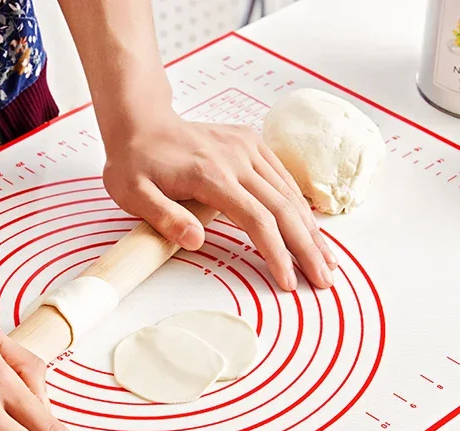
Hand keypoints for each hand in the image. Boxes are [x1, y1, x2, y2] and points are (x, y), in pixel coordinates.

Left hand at [102, 113, 338, 291]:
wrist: (140, 121)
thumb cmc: (134, 161)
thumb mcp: (132, 193)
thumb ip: (164, 218)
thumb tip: (196, 241)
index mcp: (212, 176)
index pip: (256, 220)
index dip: (276, 253)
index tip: (288, 281)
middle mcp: (237, 159)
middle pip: (284, 209)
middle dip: (307, 248)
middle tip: (324, 281)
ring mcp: (248, 149)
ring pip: (290, 194)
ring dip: (311, 230)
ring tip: (327, 262)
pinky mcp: (251, 145)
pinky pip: (283, 179)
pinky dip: (301, 207)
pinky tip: (312, 230)